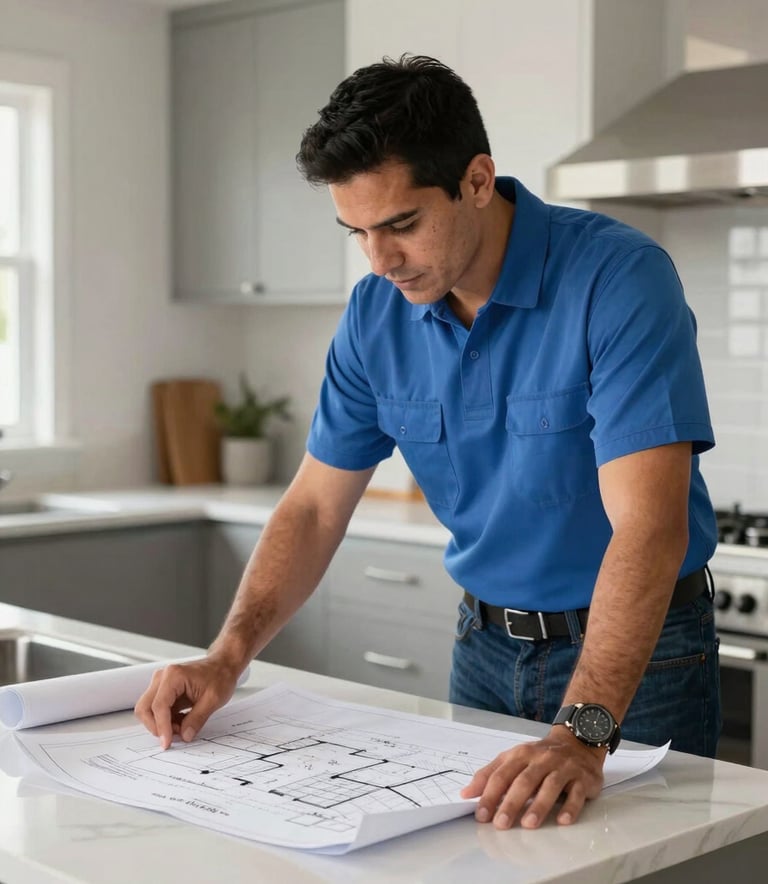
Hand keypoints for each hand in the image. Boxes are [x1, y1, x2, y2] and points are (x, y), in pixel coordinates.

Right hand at [134, 655, 241, 748]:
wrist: (222, 665)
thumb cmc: (219, 676)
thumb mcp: (213, 700)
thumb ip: (197, 719)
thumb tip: (184, 736)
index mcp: (173, 676)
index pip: (159, 706)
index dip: (161, 727)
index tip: (167, 743)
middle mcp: (162, 677)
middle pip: (145, 708)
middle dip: (156, 726)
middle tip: (175, 735)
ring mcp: (160, 683)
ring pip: (148, 710)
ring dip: (161, 724)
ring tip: (183, 727)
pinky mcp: (163, 691)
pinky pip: (157, 710)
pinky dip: (166, 720)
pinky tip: (183, 721)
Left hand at [460, 728, 604, 828]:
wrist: (577, 742)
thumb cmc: (540, 756)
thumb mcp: (513, 759)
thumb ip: (490, 774)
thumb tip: (466, 793)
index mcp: (521, 754)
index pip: (502, 774)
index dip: (490, 794)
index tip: (481, 814)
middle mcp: (541, 759)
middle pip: (524, 781)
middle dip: (511, 803)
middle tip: (500, 823)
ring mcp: (563, 767)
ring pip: (550, 786)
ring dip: (539, 805)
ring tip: (528, 824)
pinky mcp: (582, 778)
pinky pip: (576, 793)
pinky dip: (570, 807)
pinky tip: (563, 820)